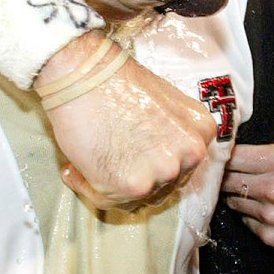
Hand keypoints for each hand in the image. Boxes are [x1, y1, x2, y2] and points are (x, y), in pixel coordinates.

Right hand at [39, 33, 213, 210]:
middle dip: (134, 178)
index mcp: (200, 130)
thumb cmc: (112, 81)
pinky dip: (86, 187)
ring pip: (136, 197)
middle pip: (162, 185)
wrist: (81, 72)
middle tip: (108, 164)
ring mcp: (164, 171)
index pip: (182, 166)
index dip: (152, 166)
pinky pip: (107, 200)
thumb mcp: (161, 104)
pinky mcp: (134, 185)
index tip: (132, 162)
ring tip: (87, 162)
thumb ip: (168, 134)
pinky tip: (73, 169)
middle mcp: (190, 154)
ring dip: (109, 185)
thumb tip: (153, 157)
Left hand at [221, 63, 273, 265]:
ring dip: (238, 193)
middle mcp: (272, 190)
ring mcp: (271, 216)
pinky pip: (245, 222)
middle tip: (235, 167)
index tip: (225, 147)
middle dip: (227, 171)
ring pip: (232, 200)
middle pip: (226, 177)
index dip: (224, 150)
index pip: (232, 154)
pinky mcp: (271, 238)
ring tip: (253, 185)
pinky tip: (267, 206)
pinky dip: (250, 215)